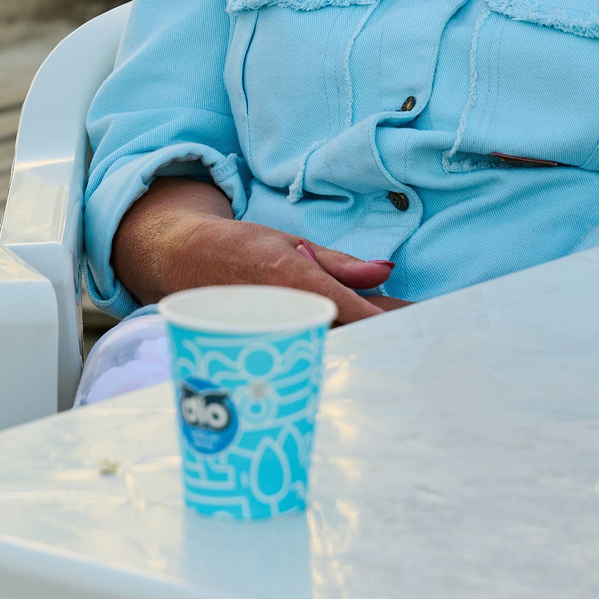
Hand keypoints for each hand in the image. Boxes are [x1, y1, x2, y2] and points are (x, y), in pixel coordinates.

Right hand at [111, 176, 400, 324]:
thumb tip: (387, 271)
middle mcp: (282, 312)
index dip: (387, 323)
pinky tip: (352, 350)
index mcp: (292, 278)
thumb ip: (339, 263)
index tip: (420, 327)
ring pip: (327, 350)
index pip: (351, 309)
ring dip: (360, 346)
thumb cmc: (238, 247)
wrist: (178, 257)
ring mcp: (270, 335)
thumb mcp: (289, 242)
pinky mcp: (260, 349)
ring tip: (391, 342)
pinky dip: (332, 352)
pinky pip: (304, 356)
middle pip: (345, 337)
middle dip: (381, 337)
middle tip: (413, 335)